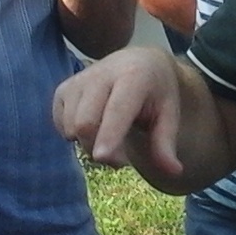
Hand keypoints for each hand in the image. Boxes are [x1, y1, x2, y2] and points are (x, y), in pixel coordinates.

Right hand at [52, 47, 183, 171]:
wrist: (138, 62)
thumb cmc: (156, 92)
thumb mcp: (168, 114)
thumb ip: (166, 144)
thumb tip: (175, 172)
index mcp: (134, 76)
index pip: (117, 109)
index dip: (109, 134)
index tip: (102, 157)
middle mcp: (102, 73)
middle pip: (86, 123)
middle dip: (100, 149)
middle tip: (121, 159)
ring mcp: (78, 79)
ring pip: (71, 126)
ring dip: (88, 144)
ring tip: (109, 138)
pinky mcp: (63, 88)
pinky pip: (60, 124)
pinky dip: (74, 135)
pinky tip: (94, 126)